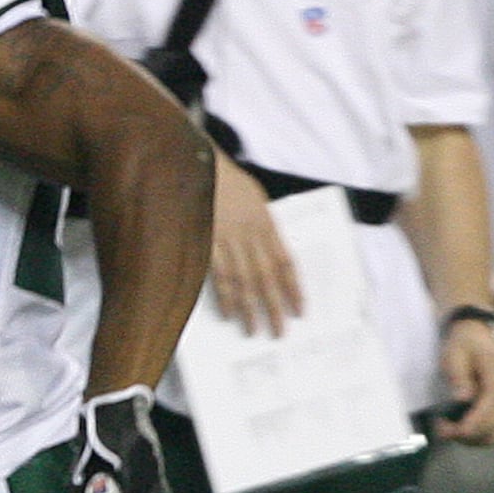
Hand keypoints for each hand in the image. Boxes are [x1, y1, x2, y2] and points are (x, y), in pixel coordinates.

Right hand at [204, 157, 303, 337]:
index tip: (300, 310)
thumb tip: (269, 256)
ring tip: (254, 330)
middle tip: (279, 331)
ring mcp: (225, 237)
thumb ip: (262, 226)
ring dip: (250, 307)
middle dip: (274, 306)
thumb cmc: (223, 180)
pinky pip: (217, 273)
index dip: (294, 288)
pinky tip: (230, 312)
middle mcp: (249, 232)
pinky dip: (225, 294)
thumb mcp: (254, 198)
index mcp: (266, 221)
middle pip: (267, 276)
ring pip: (243, 279)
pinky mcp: (203, 240)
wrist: (194, 161)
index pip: (286, 262)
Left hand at [439, 309, 493, 444]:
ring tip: (450, 431)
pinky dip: (481, 434)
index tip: (450, 431)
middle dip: (468, 434)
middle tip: (442, 431)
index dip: (471, 424)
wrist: (479, 333)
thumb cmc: (463, 343)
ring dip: (474, 438)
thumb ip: (459, 377)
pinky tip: (462, 429)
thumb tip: (463, 399)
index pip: (490, 407)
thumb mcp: (454, 355)